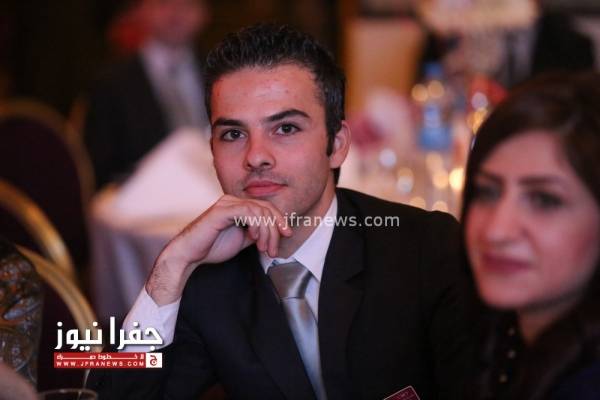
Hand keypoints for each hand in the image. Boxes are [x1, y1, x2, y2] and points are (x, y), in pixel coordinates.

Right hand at [146, 195, 291, 304]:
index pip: (265, 207)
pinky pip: (247, 211)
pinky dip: (256, 224)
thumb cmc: (212, 247)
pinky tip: (254, 237)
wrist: (189, 255)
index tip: (287, 234)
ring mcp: (226, 203)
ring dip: (266, 231)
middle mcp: (232, 201)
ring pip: (259, 210)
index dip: (279, 220)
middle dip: (275, 228)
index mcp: (237, 206)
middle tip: (275, 248)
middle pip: (265, 207)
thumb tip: (273, 232)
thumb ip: (256, 233)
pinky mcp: (222, 210)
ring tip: (264, 248)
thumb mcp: (242, 240)